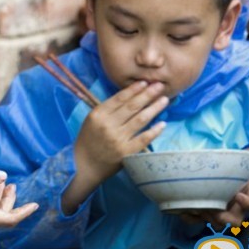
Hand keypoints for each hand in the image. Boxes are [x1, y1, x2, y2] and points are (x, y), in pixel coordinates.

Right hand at [62, 81, 167, 212]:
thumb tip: (129, 97)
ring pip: (140, 120)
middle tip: (159, 85)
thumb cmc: (88, 140)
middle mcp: (108, 125)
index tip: (145, 82)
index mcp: (98, 114)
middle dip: (147, 94)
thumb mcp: (91, 121)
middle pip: (132, 106)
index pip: (119, 98)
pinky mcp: (126, 152)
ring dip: (154, 108)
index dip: (133, 90)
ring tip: (164, 100)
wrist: (83, 165)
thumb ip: (107, 110)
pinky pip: (143, 139)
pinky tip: (163, 123)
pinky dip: (154, 131)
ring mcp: (118, 139)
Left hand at [179, 167, 248, 225]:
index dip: (247, 203)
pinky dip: (190, 218)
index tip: (238, 196)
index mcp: (247, 195)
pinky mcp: (205, 212)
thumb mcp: (240, 161)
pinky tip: (184, 210)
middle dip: (224, 217)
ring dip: (208, 217)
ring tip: (198, 206)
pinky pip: (197, 221)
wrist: (221, 171)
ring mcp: (220, 212)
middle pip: (235, 221)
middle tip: (214, 207)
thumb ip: (244, 155)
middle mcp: (236, 208)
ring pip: (217, 224)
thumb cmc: (233, 166)